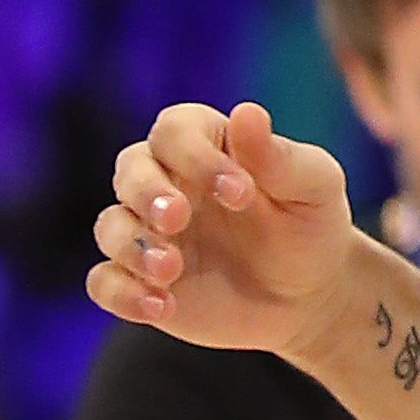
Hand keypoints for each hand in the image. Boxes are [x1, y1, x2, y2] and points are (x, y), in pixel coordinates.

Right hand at [86, 101, 357, 356]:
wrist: (310, 294)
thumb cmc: (312, 225)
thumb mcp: (315, 188)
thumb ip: (280, 157)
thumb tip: (246, 112)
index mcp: (210, 147)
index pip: (175, 129)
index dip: (195, 154)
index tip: (239, 192)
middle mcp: (170, 183)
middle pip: (130, 168)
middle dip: (147, 192)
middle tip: (177, 219)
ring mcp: (150, 233)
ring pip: (111, 225)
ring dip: (133, 245)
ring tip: (172, 271)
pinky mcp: (139, 280)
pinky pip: (104, 282)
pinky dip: (121, 293)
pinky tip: (159, 307)